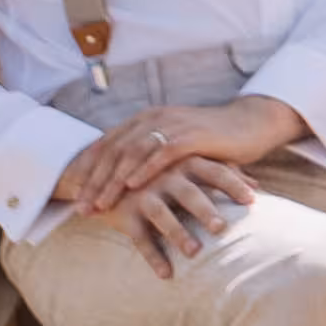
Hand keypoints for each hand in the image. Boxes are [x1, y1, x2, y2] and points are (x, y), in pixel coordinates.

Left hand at [50, 93, 311, 215]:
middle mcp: (154, 119)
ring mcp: (172, 125)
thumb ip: (149, 155)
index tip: (73, 198)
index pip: (105, 146)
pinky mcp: (192, 135)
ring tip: (101, 204)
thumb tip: (122, 181)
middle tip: (80, 207)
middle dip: (93, 182)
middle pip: (113, 151)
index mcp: (145, 120)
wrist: (251, 124)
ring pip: (132, 154)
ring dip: (112, 181)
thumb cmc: (213, 141)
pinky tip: (132, 187)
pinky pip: (161, 153)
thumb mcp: (174, 146)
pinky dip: (144, 170)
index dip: (87, 173)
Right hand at [102, 160, 259, 281]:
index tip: (253, 199)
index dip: (234, 184)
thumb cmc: (162, 172)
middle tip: (222, 228)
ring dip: (178, 234)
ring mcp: (143, 194)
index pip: (216, 171)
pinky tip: (166, 275)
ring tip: (195, 252)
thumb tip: (258, 187)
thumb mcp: (187, 165)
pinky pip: (139, 237)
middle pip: (189, 193)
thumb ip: (221, 172)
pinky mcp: (124, 214)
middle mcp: (165, 176)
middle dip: (205, 210)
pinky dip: (153, 256)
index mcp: (185, 162)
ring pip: (163, 216)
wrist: (106, 173)